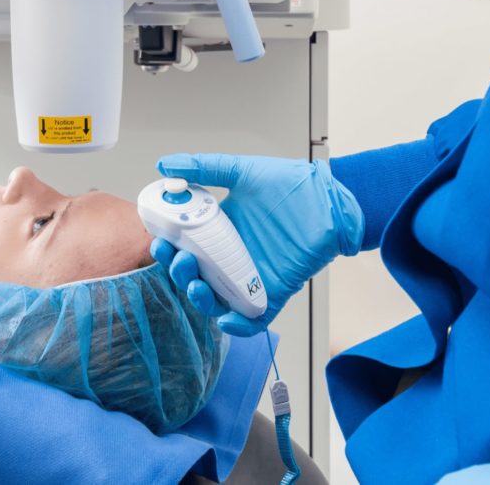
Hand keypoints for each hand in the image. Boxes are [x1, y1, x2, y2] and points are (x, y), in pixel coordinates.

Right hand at [150, 153, 363, 335]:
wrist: (329, 200)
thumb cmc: (291, 186)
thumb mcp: (241, 171)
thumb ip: (203, 167)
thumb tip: (165, 165)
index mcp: (219, 231)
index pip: (183, 246)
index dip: (167, 248)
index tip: (159, 239)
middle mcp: (230, 257)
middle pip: (193, 275)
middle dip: (178, 271)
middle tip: (178, 257)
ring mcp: (250, 276)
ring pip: (215, 299)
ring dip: (198, 297)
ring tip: (195, 282)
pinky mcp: (273, 292)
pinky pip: (251, 319)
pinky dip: (237, 324)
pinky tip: (226, 317)